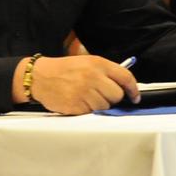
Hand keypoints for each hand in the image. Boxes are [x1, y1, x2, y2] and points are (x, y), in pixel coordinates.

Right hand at [14, 55, 139, 114]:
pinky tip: (79, 102)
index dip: (133, 89)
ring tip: (87, 97)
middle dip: (113, 98)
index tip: (135, 97)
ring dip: (100, 105)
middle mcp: (93, 77)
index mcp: (98, 64)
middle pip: (117, 95)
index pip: (125, 77)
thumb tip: (124, 86)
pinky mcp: (76, 106)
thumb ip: (105, 72)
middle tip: (103, 95)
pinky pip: (91, 113)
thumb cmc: (65, 69)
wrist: (40, 77)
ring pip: (105, 106)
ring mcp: (85, 92)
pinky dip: (88, 110)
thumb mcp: (87, 62)